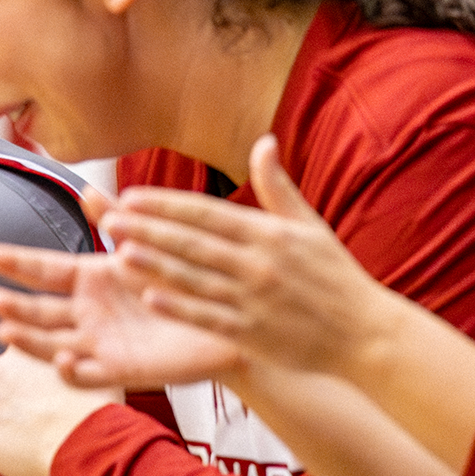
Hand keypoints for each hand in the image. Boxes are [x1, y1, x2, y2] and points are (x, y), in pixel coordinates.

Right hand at [0, 242, 242, 388]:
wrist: (228, 321)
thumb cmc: (187, 279)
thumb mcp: (152, 243)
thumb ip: (119, 220)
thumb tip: (88, 189)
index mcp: (92, 278)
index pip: (44, 270)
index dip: (17, 263)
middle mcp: (88, 312)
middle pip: (40, 311)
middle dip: (16, 308)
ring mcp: (100, 342)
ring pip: (52, 344)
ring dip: (29, 340)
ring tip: (6, 332)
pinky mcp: (119, 370)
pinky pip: (87, 375)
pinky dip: (71, 370)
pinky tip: (64, 358)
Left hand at [0, 348, 120, 475]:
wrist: (87, 444)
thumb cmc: (96, 406)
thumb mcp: (87, 365)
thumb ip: (66, 357)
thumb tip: (68, 359)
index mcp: (20, 348)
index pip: (17, 361)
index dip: (33, 378)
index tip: (48, 393)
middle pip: (2, 388)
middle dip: (17, 401)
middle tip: (45, 418)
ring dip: (10, 426)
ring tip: (41, 438)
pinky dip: (4, 452)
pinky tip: (30, 455)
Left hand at [101, 135, 400, 376]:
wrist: (366, 333)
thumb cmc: (335, 277)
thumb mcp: (310, 226)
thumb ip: (278, 186)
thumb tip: (263, 141)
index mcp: (270, 234)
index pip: (208, 214)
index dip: (167, 204)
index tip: (132, 196)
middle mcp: (259, 264)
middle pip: (194, 243)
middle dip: (149, 230)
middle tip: (108, 218)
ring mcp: (255, 299)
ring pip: (195, 279)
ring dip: (155, 265)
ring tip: (118, 251)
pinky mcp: (253, 333)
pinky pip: (209, 318)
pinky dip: (180, 308)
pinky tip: (148, 297)